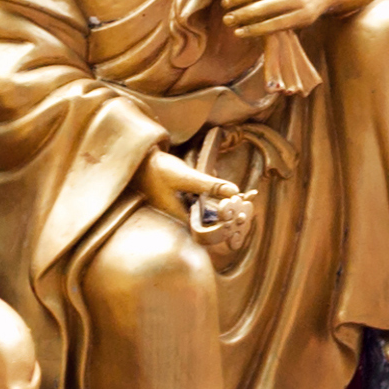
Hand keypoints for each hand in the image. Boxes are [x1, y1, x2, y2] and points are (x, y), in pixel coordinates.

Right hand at [136, 144, 253, 238]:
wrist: (140, 160)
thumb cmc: (158, 170)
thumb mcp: (186, 176)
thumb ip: (209, 185)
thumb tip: (235, 191)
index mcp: (180, 215)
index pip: (208, 228)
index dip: (227, 223)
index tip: (242, 212)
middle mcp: (181, 214)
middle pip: (211, 220)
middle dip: (230, 213)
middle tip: (248, 203)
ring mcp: (182, 205)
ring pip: (209, 209)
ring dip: (226, 204)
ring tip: (245, 197)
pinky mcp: (184, 197)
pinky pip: (205, 200)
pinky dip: (217, 196)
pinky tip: (230, 190)